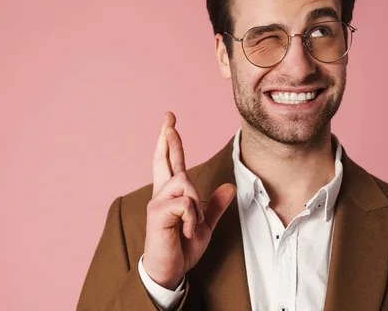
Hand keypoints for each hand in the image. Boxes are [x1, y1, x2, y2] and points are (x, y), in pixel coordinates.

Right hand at [142, 112, 235, 289]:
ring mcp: (157, 202)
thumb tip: (230, 186)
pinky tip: (186, 231)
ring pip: (186, 184)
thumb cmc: (182, 247)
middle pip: (166, 159)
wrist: (169, 271)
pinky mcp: (157, 213)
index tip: (169, 122)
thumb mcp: (203, 224)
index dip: (169, 142)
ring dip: (196, 205)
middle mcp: (161, 193)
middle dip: (168, 137)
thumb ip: (215, 205)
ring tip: (191, 225)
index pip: (170, 162)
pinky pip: (185, 203)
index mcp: (171, 194)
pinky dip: (192, 218)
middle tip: (169, 116)